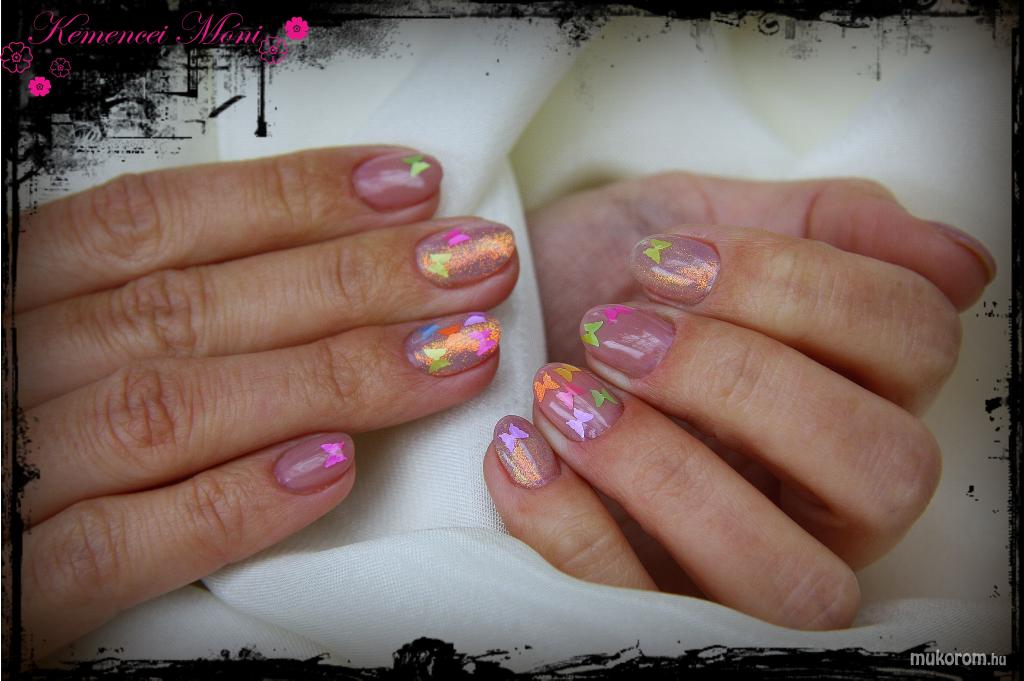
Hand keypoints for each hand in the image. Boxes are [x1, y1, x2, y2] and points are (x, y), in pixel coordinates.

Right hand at [16, 146, 517, 658]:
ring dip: (332, 377)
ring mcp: (7, 480)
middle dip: (354, 278)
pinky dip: (232, 504)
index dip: (294, 196)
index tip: (414, 184)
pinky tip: (338, 471)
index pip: (157, 222)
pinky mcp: (19, 594)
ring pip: (175, 410)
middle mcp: (5, 369)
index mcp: (13, 297)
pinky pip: (121, 545)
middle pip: (192, 305)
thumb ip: (148, 310)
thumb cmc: (19, 433)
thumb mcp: (59, 344)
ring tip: (457, 355)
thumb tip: (318, 268)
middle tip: (478, 262)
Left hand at [484, 173, 992, 629]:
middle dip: (740, 380)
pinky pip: (646, 615)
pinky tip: (521, 445)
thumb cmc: (589, 279)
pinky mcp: (654, 616)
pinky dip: (575, 524)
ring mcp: (745, 572)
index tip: (671, 258)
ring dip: (666, 469)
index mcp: (854, 389)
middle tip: (619, 331)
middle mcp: (826, 500)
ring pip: (791, 577)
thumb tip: (958, 262)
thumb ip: (819, 222)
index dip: (799, 285)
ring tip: (566, 393)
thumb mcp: (689, 216)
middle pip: (885, 468)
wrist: (479, 337)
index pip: (916, 341)